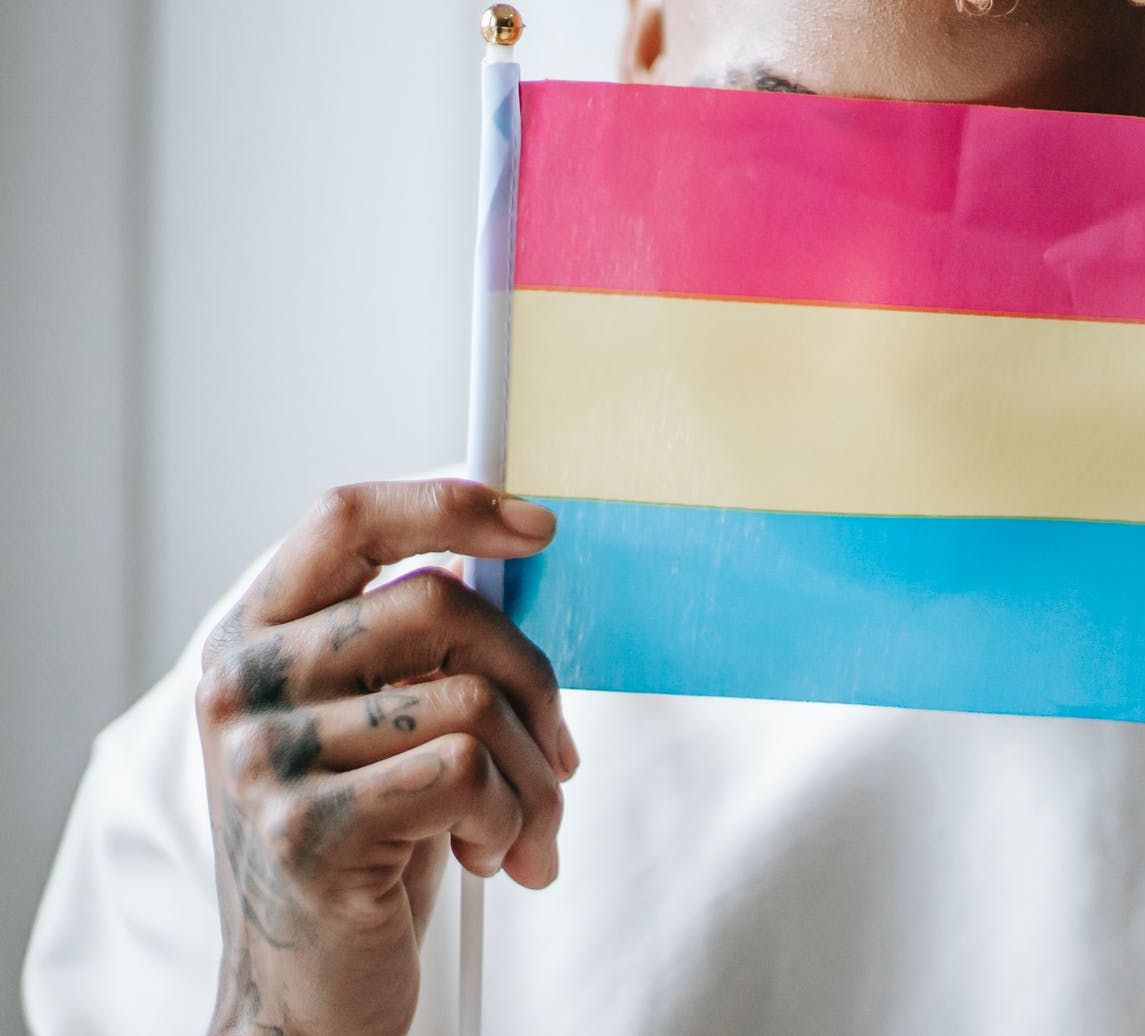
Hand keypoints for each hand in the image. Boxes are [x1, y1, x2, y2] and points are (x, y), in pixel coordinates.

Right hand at [196, 479, 574, 1035]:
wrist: (306, 996)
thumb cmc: (365, 847)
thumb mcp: (375, 727)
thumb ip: (414, 647)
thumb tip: (510, 557)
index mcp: (254, 640)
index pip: (346, 519)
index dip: (448, 505)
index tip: (536, 527)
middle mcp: (242, 687)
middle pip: (439, 605)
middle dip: (534, 681)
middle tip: (556, 755)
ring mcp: (264, 759)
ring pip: (473, 700)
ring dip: (533, 777)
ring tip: (520, 830)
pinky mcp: (308, 830)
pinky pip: (469, 773)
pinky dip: (512, 819)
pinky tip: (492, 857)